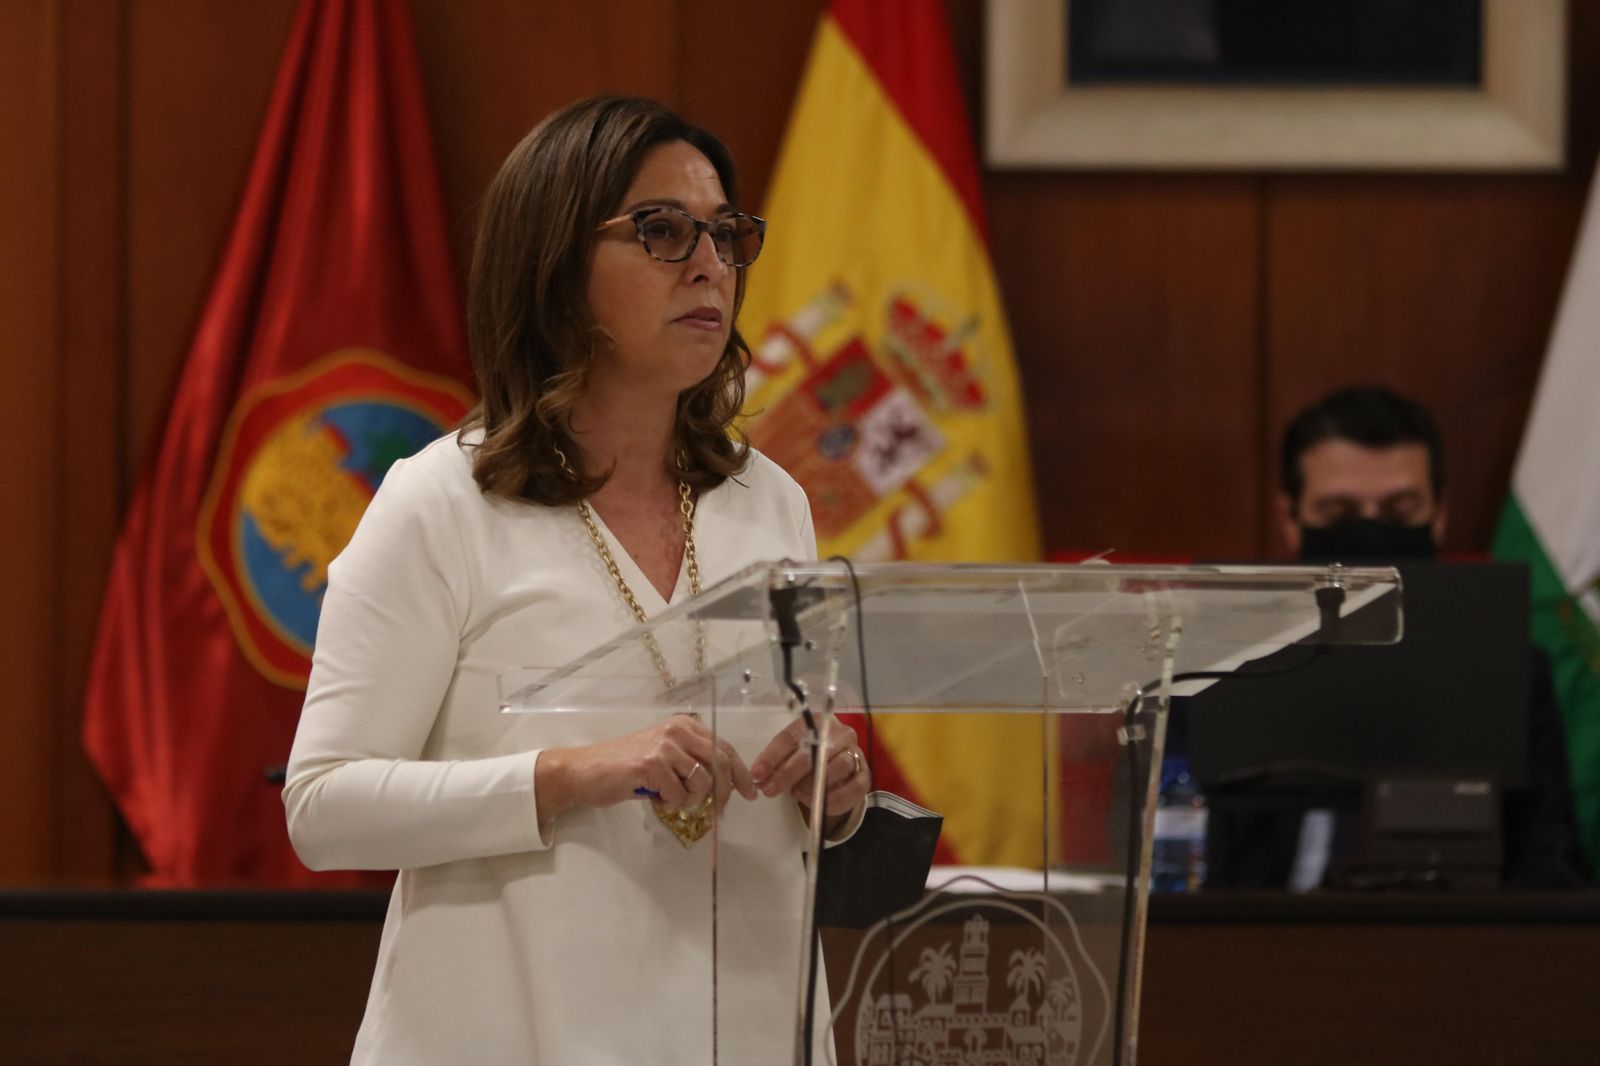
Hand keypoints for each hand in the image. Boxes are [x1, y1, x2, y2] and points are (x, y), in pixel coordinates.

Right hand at [537, 714, 757, 827]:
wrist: (585, 770)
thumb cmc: (625, 767)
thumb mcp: (664, 756)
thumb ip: (692, 762)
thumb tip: (724, 786)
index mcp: (684, 725)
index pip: (724, 747)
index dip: (740, 772)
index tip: (749, 791)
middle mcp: (677, 730)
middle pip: (721, 761)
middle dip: (727, 790)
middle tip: (721, 810)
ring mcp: (664, 746)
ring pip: (703, 781)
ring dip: (693, 800)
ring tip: (673, 800)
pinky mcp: (651, 764)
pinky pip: (679, 794)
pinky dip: (671, 803)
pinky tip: (655, 798)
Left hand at [750, 714, 870, 821]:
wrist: (838, 767)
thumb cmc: (810, 756)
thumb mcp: (791, 754)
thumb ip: (777, 763)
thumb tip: (759, 776)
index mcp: (817, 722)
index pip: (793, 736)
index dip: (773, 755)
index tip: (757, 773)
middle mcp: (840, 733)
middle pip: (815, 751)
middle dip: (789, 773)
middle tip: (771, 790)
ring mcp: (855, 753)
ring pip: (838, 766)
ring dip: (814, 784)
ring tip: (797, 795)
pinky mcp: (864, 774)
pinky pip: (854, 788)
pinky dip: (835, 799)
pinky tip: (819, 804)